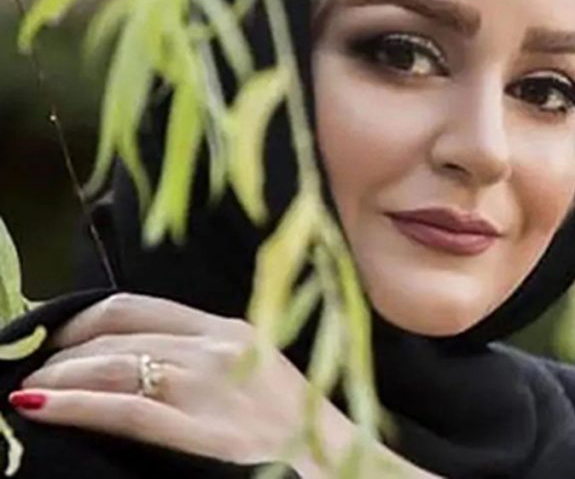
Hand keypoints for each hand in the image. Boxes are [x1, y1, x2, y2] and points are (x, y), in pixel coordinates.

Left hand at [13, 293, 352, 477]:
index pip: (136, 308)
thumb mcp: (257, 376)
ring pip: (112, 366)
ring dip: (58, 378)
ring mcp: (214, 388)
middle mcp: (220, 346)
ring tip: (28, 392)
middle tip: (31, 371)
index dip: (80, 321)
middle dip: (60, 350)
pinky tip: (38, 406)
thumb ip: (207, 360)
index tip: (52, 340)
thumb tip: (140, 362)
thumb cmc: (301, 433)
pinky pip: (124, 411)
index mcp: (233, 329)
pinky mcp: (208, 434)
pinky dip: (74, 405)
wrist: (347, 470)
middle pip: (116, 332)